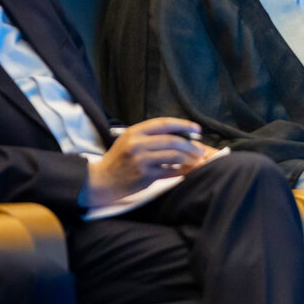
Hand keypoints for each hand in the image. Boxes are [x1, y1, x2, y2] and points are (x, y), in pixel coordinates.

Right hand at [85, 118, 205, 207]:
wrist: (101, 180)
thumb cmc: (119, 159)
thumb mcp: (130, 140)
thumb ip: (151, 136)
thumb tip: (182, 135)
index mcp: (135, 132)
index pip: (164, 124)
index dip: (184, 125)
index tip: (197, 129)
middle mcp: (137, 144)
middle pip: (172, 141)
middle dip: (191, 145)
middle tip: (202, 150)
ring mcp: (141, 160)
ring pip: (174, 156)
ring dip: (190, 158)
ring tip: (199, 161)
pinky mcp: (144, 176)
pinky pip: (170, 171)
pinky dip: (182, 171)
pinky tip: (188, 170)